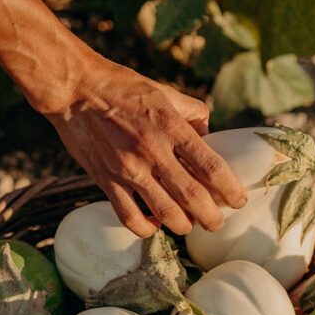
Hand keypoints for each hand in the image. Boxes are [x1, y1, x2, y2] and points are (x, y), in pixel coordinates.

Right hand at [46, 55, 247, 237]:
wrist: (75, 89)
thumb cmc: (123, 87)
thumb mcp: (165, 93)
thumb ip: (192, 113)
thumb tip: (209, 135)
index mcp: (171, 127)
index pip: (211, 167)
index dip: (230, 189)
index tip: (239, 200)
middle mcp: (152, 151)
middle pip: (193, 197)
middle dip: (211, 217)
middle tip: (217, 222)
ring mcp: (128, 169)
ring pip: (165, 212)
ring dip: (184, 225)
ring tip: (190, 225)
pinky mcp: (105, 180)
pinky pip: (130, 216)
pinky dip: (147, 228)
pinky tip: (155, 225)